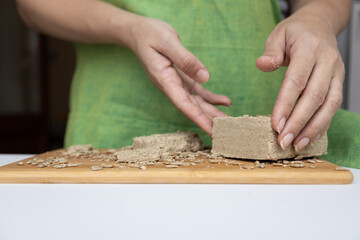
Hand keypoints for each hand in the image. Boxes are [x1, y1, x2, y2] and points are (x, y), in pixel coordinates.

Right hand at [128, 17, 230, 134]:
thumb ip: (185, 60)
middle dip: (209, 121)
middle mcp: (170, 86)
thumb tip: (205, 77)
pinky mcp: (182, 78)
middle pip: (192, 107)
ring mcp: (176, 83)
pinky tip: (225, 102)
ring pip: (197, 102)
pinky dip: (211, 97)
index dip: (198, 118)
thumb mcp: (167, 42)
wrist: (139, 32)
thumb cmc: (150, 35)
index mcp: (164, 80)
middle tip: (227, 132)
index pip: (183, 104)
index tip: (212, 130)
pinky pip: (198, 91)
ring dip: (212, 112)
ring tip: (230, 122)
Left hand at [256, 13, 343, 150]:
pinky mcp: (339, 82)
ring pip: (329, 105)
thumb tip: (262, 65)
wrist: (319, 26)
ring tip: (297, 145)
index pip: (297, 80)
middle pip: (315, 96)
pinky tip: (309, 137)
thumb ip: (271, 52)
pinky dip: (322, 124)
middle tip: (283, 141)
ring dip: (313, 128)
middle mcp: (328, 62)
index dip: (286, 104)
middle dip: (298, 122)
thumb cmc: (295, 33)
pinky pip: (333, 106)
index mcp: (310, 49)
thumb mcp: (278, 35)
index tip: (275, 125)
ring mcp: (337, 73)